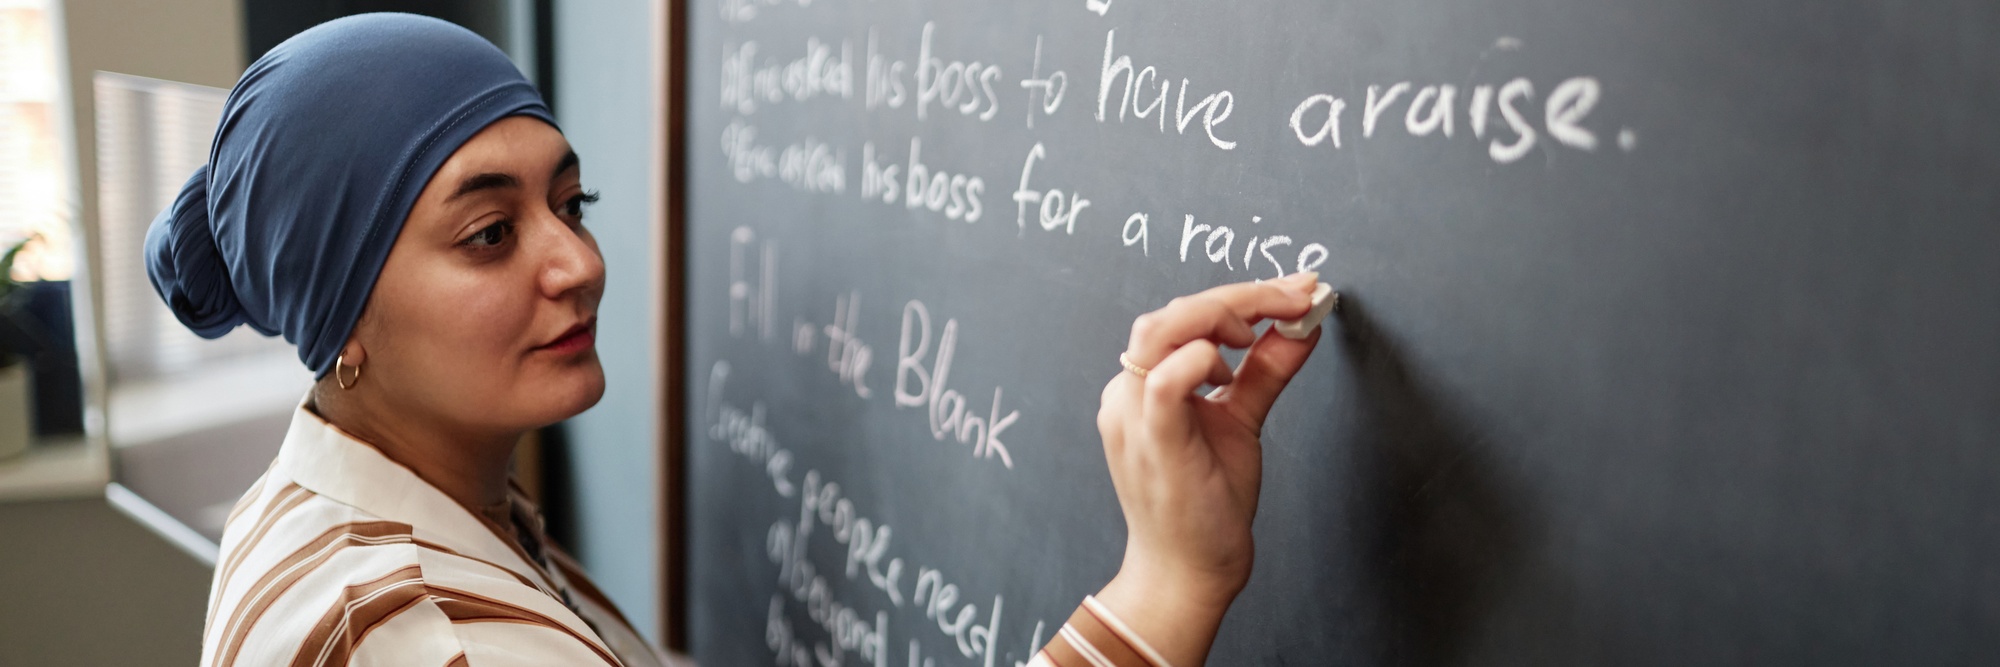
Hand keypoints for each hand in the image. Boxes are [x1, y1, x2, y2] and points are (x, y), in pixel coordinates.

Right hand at [1092, 273, 1322, 664]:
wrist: (1187, 571)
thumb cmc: (1204, 504)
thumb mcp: (1242, 420)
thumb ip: (1266, 371)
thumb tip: (1303, 325)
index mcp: (1143, 385)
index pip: (1183, 316)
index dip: (1244, 295)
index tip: (1298, 290)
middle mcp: (1127, 394)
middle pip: (1171, 313)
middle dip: (1239, 296)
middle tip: (1294, 299)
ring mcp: (1132, 416)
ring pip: (1160, 331)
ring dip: (1220, 317)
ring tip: (1260, 333)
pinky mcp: (1152, 441)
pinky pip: (1165, 380)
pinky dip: (1203, 360)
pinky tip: (1233, 373)